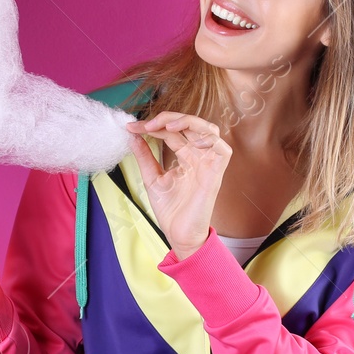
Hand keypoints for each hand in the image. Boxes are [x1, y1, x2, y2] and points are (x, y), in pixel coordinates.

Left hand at [124, 111, 230, 258]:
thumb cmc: (170, 210)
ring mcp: (209, 163)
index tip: (131, 128)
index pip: (172, 132)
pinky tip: (190, 138)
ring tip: (167, 126)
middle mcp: (199, 156)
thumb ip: (144, 156)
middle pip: (191, 124)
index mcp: (185, 156)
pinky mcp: (216, 173)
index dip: (153, 126)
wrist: (178, 234)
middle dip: (168, 118)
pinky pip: (222, 149)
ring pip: (209, 129)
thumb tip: (132, 135)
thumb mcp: (151, 178)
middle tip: (147, 124)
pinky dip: (209, 138)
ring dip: (189, 122)